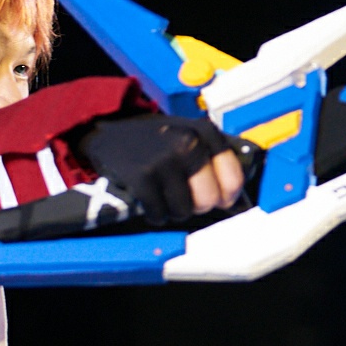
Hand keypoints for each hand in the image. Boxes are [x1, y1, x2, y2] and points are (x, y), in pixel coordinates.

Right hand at [77, 115, 249, 222]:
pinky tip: (147, 199)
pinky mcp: (142, 176)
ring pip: (184, 211)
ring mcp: (164, 159)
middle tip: (181, 194)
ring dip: (172, 210)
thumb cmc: (156, 142)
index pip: (233, 179)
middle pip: (208, 199)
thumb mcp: (189, 137)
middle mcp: (188, 143)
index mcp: (205, 132)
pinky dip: (154, 213)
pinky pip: (159, 214)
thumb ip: (213, 161)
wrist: (109, 134)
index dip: (225, 196)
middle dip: (196, 204)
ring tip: (162, 193)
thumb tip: (236, 204)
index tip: (216, 198)